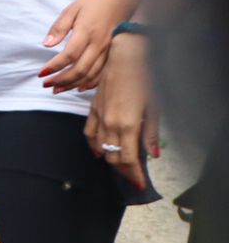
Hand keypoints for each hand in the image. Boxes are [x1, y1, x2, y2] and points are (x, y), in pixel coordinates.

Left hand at [39, 0, 130, 92]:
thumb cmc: (94, 3)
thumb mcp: (72, 9)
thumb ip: (59, 27)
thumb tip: (46, 45)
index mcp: (87, 32)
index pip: (69, 55)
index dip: (54, 66)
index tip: (41, 73)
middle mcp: (98, 44)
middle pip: (80, 69)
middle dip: (61, 80)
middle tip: (46, 84)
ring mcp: (108, 50)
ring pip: (91, 74)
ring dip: (73, 85)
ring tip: (57, 89)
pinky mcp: (113, 54)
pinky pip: (102, 73)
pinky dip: (90, 83)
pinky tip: (78, 87)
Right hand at [83, 33, 157, 189]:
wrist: (126, 58)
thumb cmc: (145, 80)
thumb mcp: (154, 108)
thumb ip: (150, 133)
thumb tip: (152, 155)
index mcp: (127, 126)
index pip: (128, 159)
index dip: (134, 175)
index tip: (140, 184)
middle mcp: (110, 124)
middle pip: (113, 157)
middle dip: (123, 171)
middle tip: (133, 178)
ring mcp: (99, 117)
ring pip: (100, 148)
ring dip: (110, 160)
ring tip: (119, 168)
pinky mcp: (93, 109)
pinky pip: (89, 133)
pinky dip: (93, 146)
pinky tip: (98, 151)